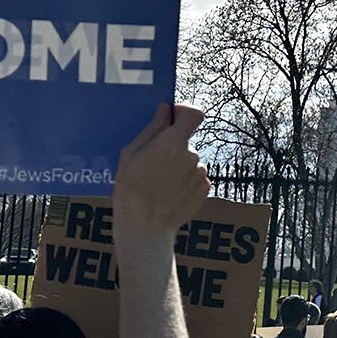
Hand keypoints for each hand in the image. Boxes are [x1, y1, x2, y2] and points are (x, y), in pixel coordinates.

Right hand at [112, 103, 208, 234]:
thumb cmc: (131, 189)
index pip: (194, 114)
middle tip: (152, 161)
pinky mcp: (205, 190)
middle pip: (186, 141)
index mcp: (173, 143)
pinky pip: (195, 177)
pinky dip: (184, 181)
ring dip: (178, 165)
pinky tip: (168, 192)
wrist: (145, 228)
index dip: (184, 112)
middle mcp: (192, 156)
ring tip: (158, 181)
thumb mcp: (131, 154)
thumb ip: (152, 128)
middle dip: (172, 146)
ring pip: (190, 160)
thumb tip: (165, 109)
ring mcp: (200, 174)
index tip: (172, 117)